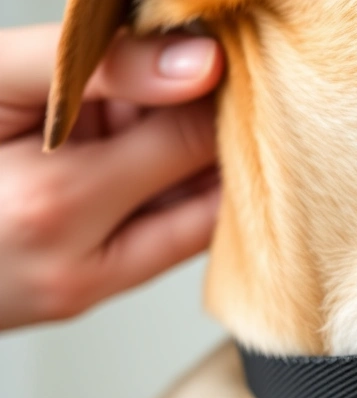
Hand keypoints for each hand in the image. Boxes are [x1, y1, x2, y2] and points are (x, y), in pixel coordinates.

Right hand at [0, 24, 223, 329]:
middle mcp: (77, 267)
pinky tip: (140, 153)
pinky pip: (159, 244)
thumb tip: (204, 60)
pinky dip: (167, 194)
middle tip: (212, 81)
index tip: (218, 52)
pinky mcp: (80, 298)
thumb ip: (95, 67)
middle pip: (205, 193)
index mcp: (50, 203)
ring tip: (153, 117)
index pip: (190, 140)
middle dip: (216, 130)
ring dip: (194, 166)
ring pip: (193, 224)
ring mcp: (81, 292)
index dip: (217, 92)